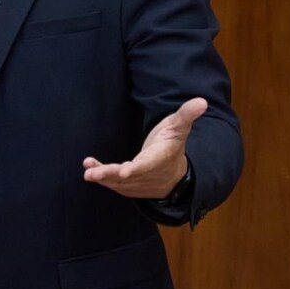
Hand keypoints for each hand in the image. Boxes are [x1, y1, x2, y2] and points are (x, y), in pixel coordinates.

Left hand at [82, 98, 206, 198]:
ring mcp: (140, 183)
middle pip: (129, 176)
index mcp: (162, 157)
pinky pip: (116, 185)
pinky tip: (90, 169)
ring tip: (88, 170)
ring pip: (119, 183)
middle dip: (110, 175)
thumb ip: (186, 115)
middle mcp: (150, 173)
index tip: (125, 172)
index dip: (137, 169)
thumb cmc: (172, 145)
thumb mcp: (179, 128)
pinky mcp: (131, 188)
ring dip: (103, 177)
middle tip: (91, 174)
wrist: (176, 175)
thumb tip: (201, 101)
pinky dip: (103, 179)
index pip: (149, 164)